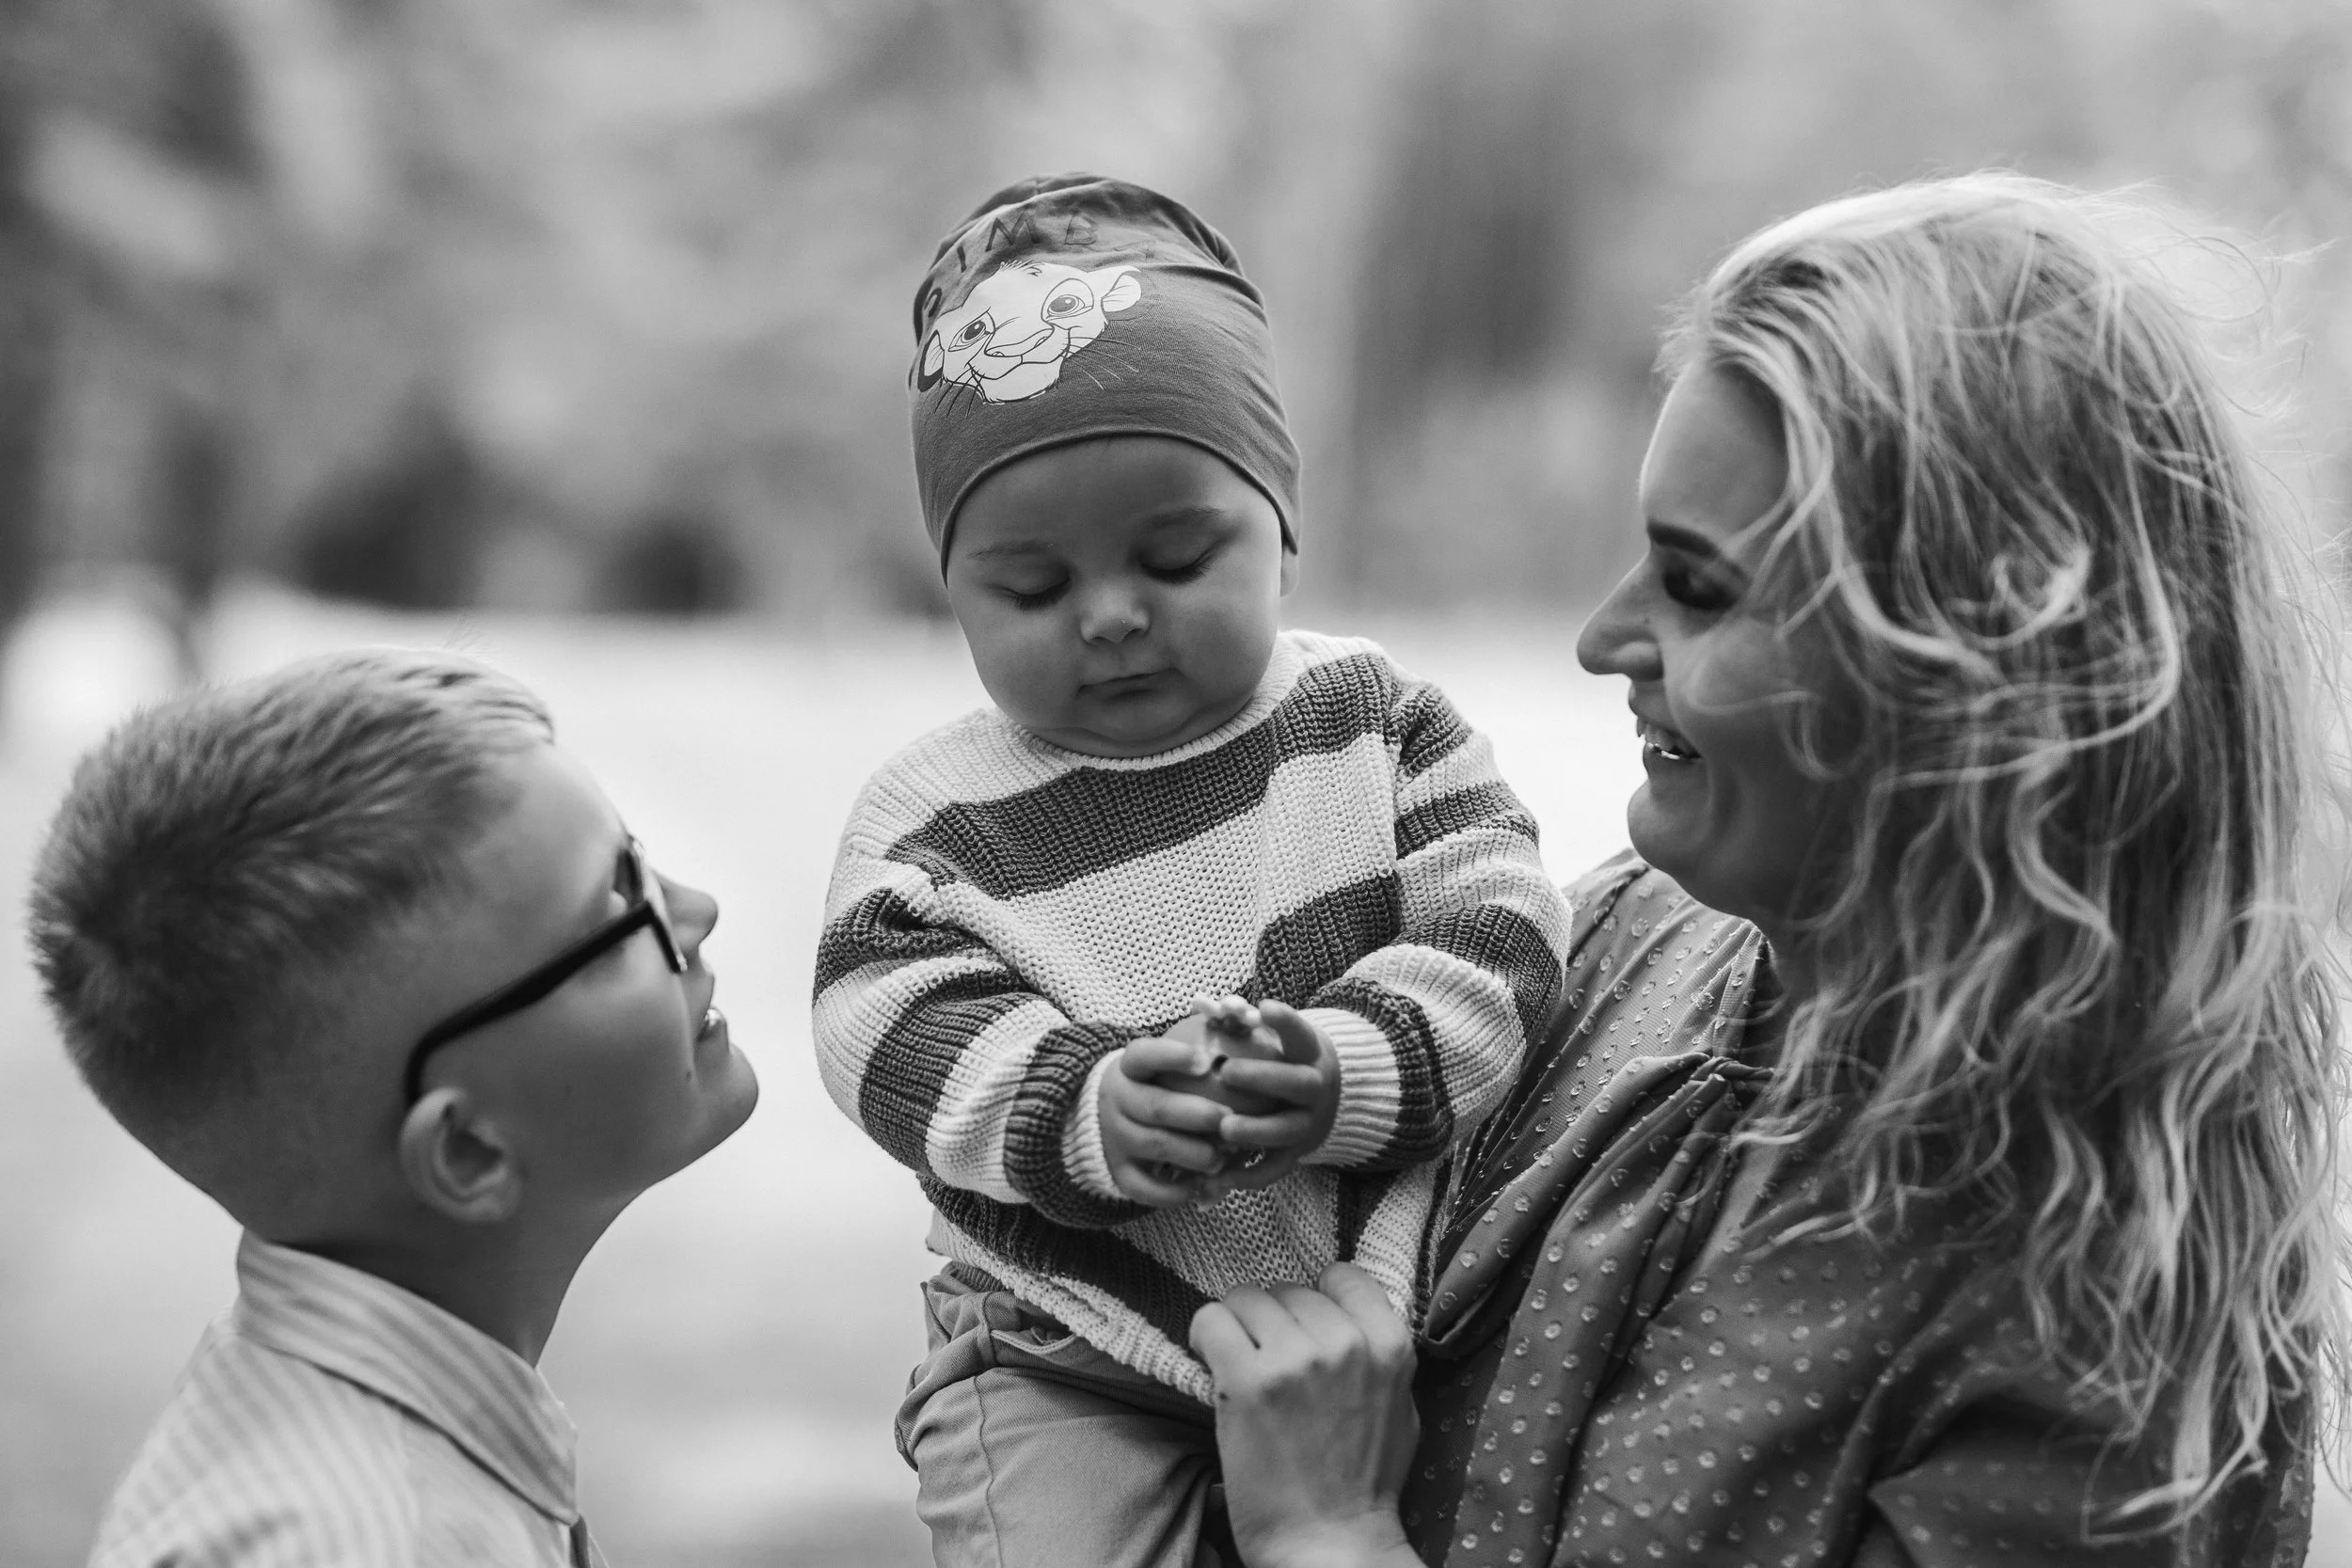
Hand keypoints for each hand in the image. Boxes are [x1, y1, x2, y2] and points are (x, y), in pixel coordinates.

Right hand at [1101, 1033, 1233, 1205]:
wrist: (1099, 1118)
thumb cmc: (1152, 1085)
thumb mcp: (1159, 1064)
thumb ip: (1194, 1049)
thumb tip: (1245, 1021)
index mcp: (1129, 1068)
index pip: (1145, 1055)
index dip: (1173, 1056)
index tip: (1206, 1060)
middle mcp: (1117, 1101)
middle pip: (1157, 1106)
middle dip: (1197, 1114)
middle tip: (1228, 1119)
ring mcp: (1115, 1138)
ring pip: (1155, 1146)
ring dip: (1194, 1153)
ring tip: (1222, 1157)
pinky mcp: (1117, 1171)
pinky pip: (1144, 1187)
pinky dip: (1173, 1191)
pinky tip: (1200, 1186)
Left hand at [1189, 1263, 1421, 1567]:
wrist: (1329, 1544)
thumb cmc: (1365, 1485)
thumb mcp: (1401, 1407)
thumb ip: (1379, 1354)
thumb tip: (1347, 1313)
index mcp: (1390, 1345)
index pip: (1342, 1275)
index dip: (1317, 1300)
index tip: (1303, 1327)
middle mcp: (1344, 1342)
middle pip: (1288, 1290)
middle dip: (1274, 1321)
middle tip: (1267, 1360)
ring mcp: (1294, 1359)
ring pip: (1246, 1298)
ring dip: (1237, 1327)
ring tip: (1239, 1364)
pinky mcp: (1246, 1381)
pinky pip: (1210, 1320)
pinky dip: (1205, 1336)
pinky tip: (1212, 1364)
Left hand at [1203, 1000, 1340, 1194]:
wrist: (1323, 1101)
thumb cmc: (1281, 1059)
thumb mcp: (1274, 1039)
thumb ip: (1241, 1023)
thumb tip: (1201, 1002)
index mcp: (1310, 1055)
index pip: (1302, 1034)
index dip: (1286, 1022)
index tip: (1263, 1007)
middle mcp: (1316, 1089)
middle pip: (1298, 1083)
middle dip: (1264, 1077)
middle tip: (1227, 1071)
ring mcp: (1308, 1124)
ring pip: (1287, 1130)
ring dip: (1256, 1129)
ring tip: (1224, 1128)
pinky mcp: (1297, 1154)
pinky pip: (1273, 1169)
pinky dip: (1246, 1175)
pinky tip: (1214, 1178)